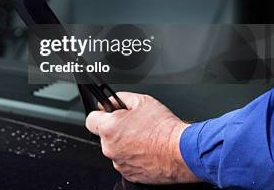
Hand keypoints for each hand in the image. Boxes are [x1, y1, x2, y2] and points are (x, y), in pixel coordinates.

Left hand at [85, 92, 199, 183]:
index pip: (90, 119)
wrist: (182, 151)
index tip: (108, 114)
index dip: (100, 114)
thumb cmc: (164, 128)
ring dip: (124, 144)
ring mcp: (119, 163)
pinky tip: (147, 150)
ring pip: (115, 150)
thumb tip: (112, 101)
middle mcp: (109, 148)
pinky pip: (126, 162)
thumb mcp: (141, 100)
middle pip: (104, 136)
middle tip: (133, 125)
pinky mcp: (130, 174)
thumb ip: (120, 98)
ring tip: (144, 139)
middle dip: (115, 130)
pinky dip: (133, 157)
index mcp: (109, 129)